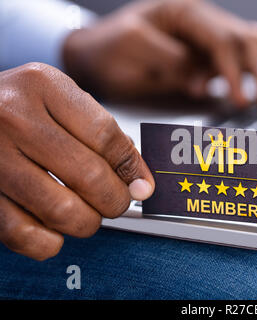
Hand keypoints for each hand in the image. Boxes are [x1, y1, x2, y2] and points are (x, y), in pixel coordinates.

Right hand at [0, 63, 154, 259]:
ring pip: (61, 209)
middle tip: (116, 202)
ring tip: (88, 215)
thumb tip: (135, 176)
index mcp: (43, 86)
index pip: (106, 136)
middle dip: (115, 200)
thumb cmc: (17, 106)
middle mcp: (14, 117)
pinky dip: (49, 242)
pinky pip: (22, 233)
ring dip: (86, 222)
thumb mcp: (57, 97)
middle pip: (89, 175)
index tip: (143, 185)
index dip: (133, 168)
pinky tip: (55, 231)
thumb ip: (96, 130)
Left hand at [63, 0, 256, 108]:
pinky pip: (251, 54)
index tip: (242, 100)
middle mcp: (205, 18)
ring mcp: (212, 34)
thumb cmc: (110, 48)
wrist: (97, 50)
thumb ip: (168, 59)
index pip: (223, 40)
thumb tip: (203, 81)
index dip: (235, 71)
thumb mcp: (130, 48)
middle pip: (249, 39)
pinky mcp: (213, 53)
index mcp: (186, 12)